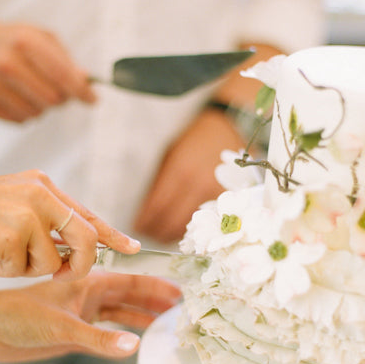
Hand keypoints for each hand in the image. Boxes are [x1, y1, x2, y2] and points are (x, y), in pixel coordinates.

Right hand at [0, 17, 95, 121]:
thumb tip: (85, 81)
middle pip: (52, 99)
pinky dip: (25, 112)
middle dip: (61, 98)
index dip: (81, 92)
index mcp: (24, 41)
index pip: (62, 75)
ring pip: (37, 113)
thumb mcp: (39, 37)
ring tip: (31, 89)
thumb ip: (65, 59)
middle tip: (58, 90)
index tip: (92, 100)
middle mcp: (5, 62)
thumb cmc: (11, 41)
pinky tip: (15, 96)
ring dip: (41, 106)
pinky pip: (20, 120)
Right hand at [0, 170, 139, 277]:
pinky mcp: (13, 235)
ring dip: (24, 269)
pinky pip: (23, 270)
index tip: (133, 248)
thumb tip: (74, 248)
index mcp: (43, 185)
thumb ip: (45, 220)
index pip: (87, 214)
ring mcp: (28, 213)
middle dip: (77, 266)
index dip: (112, 234)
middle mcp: (41, 194)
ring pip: (51, 263)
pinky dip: (3, 271)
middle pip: (84, 240)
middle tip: (59, 275)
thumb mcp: (13, 204)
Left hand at [0, 272, 181, 361]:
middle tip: (183, 310)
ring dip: (143, 316)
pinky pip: (106, 329)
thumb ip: (99, 340)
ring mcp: (81, 313)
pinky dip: (123, 332)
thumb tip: (135, 346)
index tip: (180, 292)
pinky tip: (136, 340)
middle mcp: (88, 295)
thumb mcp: (62, 328)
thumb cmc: (16, 315)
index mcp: (88, 283)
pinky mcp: (73, 330)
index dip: (157, 287)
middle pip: (131, 297)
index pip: (132, 283)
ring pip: (120, 312)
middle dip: (156, 301)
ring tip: (167, 323)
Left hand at [133, 110, 243, 242]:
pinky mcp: (226, 199)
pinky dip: (191, 228)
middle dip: (156, 231)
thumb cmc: (194, 140)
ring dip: (172, 234)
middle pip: (171, 220)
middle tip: (148, 234)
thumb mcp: (171, 154)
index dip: (145, 221)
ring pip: (188, 225)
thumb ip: (160, 182)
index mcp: (179, 171)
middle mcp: (197, 185)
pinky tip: (181, 231)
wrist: (226, 127)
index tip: (137, 227)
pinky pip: (204, 222)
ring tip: (162, 235)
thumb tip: (147, 210)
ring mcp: (214, 193)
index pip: (157, 207)